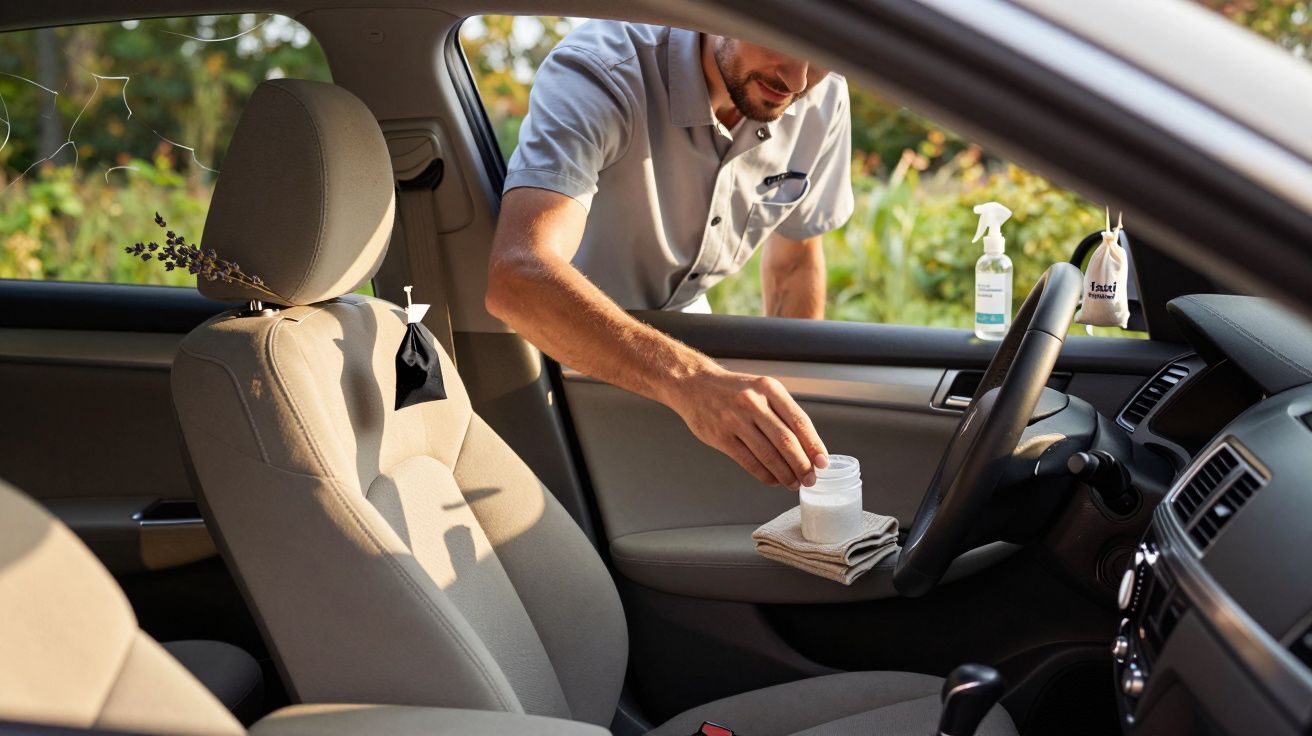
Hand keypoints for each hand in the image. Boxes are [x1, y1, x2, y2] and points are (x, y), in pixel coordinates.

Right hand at [663, 366, 827, 489]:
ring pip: (768, 455)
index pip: (799, 421)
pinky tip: (772, 480)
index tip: (822, 462)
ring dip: (784, 474)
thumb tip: (807, 446)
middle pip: (786, 441)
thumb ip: (783, 413)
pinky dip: (764, 475)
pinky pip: (748, 461)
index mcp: (769, 389)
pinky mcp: (721, 437)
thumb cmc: (733, 390)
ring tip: (793, 483)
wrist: (694, 384)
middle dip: (802, 465)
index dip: (814, 445)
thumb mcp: (762, 389)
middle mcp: (753, 403)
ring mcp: (735, 420)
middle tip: (810, 479)